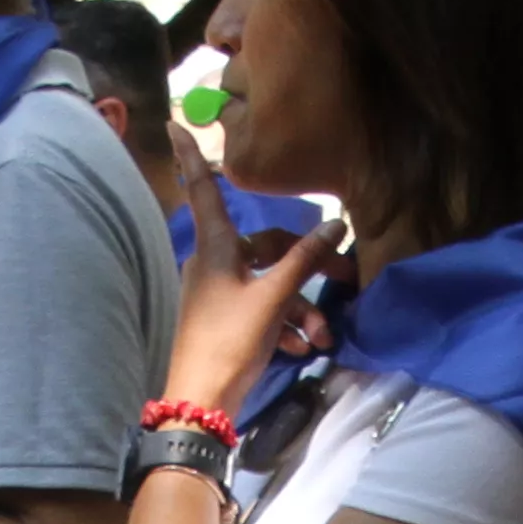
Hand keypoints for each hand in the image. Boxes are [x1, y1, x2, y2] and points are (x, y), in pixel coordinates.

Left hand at [163, 161, 341, 414]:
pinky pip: (261, 309)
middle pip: (266, 247)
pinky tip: (303, 346)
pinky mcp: (224, 320)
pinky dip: (284, 324)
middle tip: (348, 281)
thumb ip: (305, 260)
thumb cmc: (231, 340)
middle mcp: (213, 262)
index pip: (204, 188)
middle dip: (307, 268)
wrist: (202, 401)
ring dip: (301, 308)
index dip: (193, 155)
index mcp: (215, 246)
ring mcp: (217, 292)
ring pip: (269, 285)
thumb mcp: (274, 298)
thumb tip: (336, 224)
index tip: (175, 122)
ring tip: (323, 337)